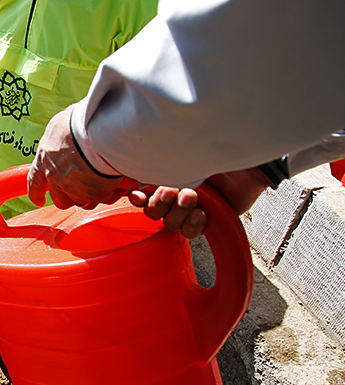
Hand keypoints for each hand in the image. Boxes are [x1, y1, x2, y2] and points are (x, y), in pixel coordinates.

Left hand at [27, 105, 122, 208]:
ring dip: (90, 196)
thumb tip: (67, 130)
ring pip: (81, 201)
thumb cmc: (81, 123)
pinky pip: (103, 199)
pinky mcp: (94, 194)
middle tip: (80, 189)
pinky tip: (118, 183)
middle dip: (68, 197)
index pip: (35, 181)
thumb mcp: (62, 122)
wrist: (100, 132)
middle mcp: (55, 177)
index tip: (39, 200)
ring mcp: (74, 188)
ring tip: (103, 183)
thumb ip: (61, 134)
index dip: (36, 193)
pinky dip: (111, 193)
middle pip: (59, 199)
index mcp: (44, 159)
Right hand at [128, 167, 269, 238]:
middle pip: (154, 212)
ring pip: (170, 223)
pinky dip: (193, 224)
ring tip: (195, 198)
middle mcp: (177, 194)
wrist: (246, 162)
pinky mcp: (209, 221)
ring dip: (179, 212)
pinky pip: (190, 232)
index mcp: (167, 177)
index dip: (138, 199)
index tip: (139, 195)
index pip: (143, 196)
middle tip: (174, 192)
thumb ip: (159, 165)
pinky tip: (203, 213)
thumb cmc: (214, 152)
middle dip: (161, 204)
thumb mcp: (181, 156)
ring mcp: (192, 209)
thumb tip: (139, 178)